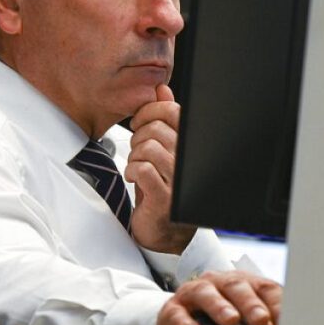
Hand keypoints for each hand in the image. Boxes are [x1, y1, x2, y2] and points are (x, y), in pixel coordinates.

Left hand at [125, 84, 194, 253]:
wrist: (165, 235)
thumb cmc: (162, 189)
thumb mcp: (163, 150)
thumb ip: (164, 119)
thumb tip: (161, 89)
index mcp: (192, 146)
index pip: (172, 111)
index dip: (149, 112)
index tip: (139, 124)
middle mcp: (191, 162)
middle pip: (156, 129)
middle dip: (138, 138)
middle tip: (138, 153)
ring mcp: (181, 181)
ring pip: (147, 147)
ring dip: (134, 156)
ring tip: (139, 168)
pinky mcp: (166, 199)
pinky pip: (142, 169)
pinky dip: (132, 171)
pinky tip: (135, 179)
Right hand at [157, 270, 282, 324]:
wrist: (184, 321)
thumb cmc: (222, 323)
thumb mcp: (247, 322)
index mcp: (244, 285)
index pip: (265, 289)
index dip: (278, 305)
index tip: (286, 324)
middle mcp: (219, 284)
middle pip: (236, 286)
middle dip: (249, 302)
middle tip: (260, 318)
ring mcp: (193, 293)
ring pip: (205, 293)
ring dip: (218, 306)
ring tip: (231, 320)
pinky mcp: (172, 309)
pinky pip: (177, 314)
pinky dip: (186, 324)